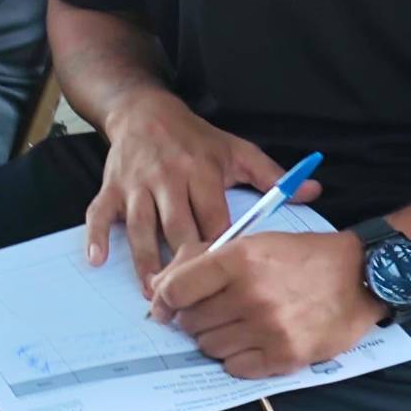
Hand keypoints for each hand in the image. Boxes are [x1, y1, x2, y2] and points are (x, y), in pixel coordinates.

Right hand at [86, 90, 320, 294]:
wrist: (144, 109)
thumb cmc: (195, 137)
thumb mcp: (236, 150)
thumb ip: (272, 176)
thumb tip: (313, 192)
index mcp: (202, 171)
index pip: (213, 217)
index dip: (220, 249)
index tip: (227, 280)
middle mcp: (169, 178)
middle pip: (176, 227)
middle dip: (182, 264)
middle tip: (189, 301)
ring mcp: (137, 184)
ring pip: (140, 227)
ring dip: (145, 261)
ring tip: (153, 294)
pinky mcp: (112, 186)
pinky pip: (100, 213)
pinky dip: (96, 237)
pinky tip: (98, 261)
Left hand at [150, 230, 382, 378]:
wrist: (359, 277)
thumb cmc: (302, 257)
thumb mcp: (253, 243)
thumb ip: (204, 260)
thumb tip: (159, 288)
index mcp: (240, 260)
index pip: (177, 289)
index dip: (163, 301)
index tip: (163, 307)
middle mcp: (251, 296)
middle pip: (191, 322)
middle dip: (194, 318)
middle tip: (213, 311)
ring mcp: (268, 329)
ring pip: (210, 347)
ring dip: (216, 339)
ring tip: (237, 324)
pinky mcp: (285, 357)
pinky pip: (235, 368)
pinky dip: (237, 358)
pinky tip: (253, 342)